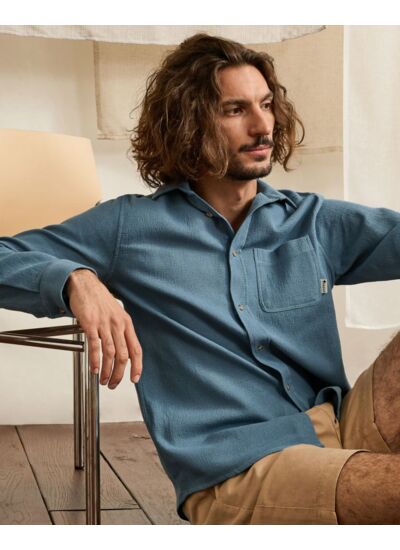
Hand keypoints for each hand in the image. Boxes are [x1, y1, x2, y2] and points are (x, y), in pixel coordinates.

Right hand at [66, 269, 141, 388]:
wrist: (85, 284)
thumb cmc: (99, 300)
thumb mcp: (116, 314)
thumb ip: (120, 331)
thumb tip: (122, 351)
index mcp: (126, 323)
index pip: (136, 349)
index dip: (137, 366)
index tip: (135, 378)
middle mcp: (118, 324)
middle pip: (123, 355)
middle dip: (119, 373)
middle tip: (113, 384)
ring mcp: (104, 324)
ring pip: (110, 353)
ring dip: (107, 370)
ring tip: (103, 380)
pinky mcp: (90, 323)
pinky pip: (95, 345)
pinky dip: (95, 360)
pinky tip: (94, 368)